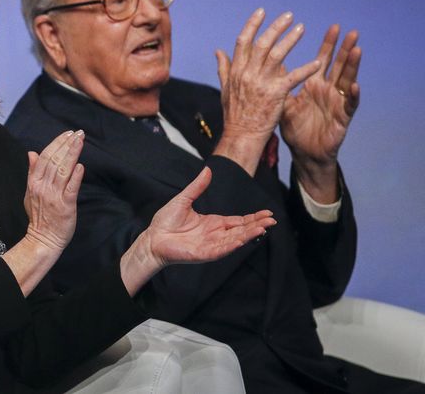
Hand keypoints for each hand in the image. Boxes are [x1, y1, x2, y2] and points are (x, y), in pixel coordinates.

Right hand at [22, 130, 85, 252]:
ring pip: (63, 170)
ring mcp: (54, 196)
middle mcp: (43, 187)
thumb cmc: (39, 216)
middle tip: (78, 133)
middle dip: (67, 144)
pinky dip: (75, 176)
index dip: (56, 143)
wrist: (43, 239)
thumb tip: (31, 152)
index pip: (44, 157)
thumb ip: (32, 171)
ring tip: (80, 141)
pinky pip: (71, 188)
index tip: (67, 134)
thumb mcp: (30, 192)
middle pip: (54, 160)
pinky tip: (80, 165)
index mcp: (34, 182)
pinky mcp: (65, 206)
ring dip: (72, 154)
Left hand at [144, 167, 275, 267]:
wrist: (152, 238)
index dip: (253, 218)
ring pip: (234, 240)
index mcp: (213, 223)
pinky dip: (232, 245)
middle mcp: (215, 235)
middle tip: (272, 220)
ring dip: (248, 234)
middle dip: (256, 225)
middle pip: (241, 230)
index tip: (268, 213)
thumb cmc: (165, 221)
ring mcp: (210, 245)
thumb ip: (197, 187)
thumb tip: (208, 170)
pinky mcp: (203, 254)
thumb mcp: (184, 199)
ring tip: (263, 228)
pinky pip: (220, 250)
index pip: (238, 221)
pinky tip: (242, 239)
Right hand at [214, 8, 320, 174]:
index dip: (252, 24)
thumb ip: (224, 68)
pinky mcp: (276, 94)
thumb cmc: (234, 114)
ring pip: (277, 54)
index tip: (262, 11)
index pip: (243, 41)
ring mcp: (261, 83)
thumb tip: (218, 51)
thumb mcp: (225, 89)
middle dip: (275, 27)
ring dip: (290, 40)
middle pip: (262, 43)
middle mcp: (248, 74)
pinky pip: (293, 76)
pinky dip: (306, 68)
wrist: (241, 136)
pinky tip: (317, 62)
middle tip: (288, 16)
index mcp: (236, 71)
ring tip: (301, 28)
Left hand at [280, 25, 360, 166]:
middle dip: (345, 49)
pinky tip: (354, 85)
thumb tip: (269, 63)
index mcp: (314, 85)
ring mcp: (338, 103)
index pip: (323, 60)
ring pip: (348, 80)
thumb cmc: (296, 128)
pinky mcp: (343, 118)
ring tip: (356, 50)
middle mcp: (329, 91)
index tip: (334, 27)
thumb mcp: (285, 103)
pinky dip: (352, 95)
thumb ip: (280, 84)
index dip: (329, 45)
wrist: (305, 152)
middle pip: (339, 66)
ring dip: (353, 66)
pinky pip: (349, 105)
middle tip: (352, 32)